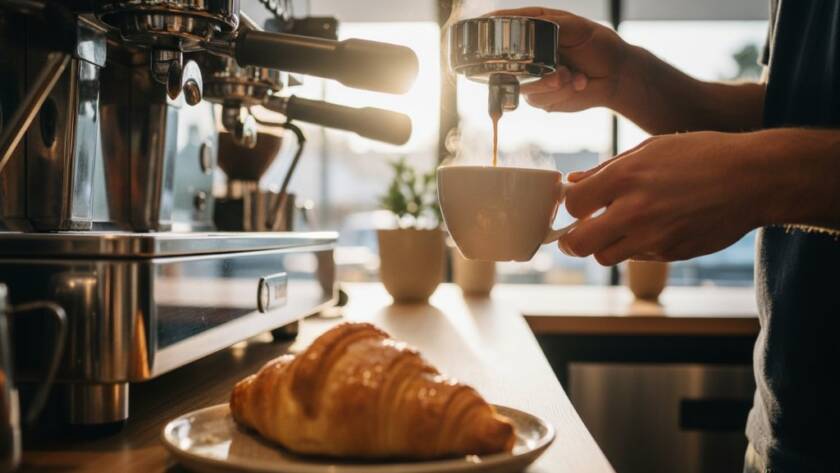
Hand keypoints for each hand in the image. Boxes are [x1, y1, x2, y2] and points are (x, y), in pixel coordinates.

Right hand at [488, 7, 632, 111]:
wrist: (616, 76)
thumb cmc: (599, 45)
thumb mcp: (576, 28)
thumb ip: (550, 25)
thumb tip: (525, 23)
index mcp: (535, 26)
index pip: (503, 23)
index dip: (488, 26)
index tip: (477, 27)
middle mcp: (529, 51)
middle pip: (506, 61)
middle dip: (535, 70)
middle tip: (562, 72)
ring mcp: (532, 75)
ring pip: (525, 86)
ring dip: (553, 85)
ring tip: (574, 77)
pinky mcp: (540, 96)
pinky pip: (538, 100)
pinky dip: (561, 94)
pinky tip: (577, 84)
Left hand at [559, 132, 772, 264]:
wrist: (753, 178)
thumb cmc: (701, 155)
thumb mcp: (651, 148)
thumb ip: (606, 169)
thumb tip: (573, 183)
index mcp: (625, 177)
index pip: (573, 205)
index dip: (572, 206)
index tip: (580, 204)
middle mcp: (635, 211)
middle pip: (580, 244)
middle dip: (572, 240)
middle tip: (577, 233)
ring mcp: (654, 237)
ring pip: (606, 257)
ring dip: (604, 246)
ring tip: (616, 229)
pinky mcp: (671, 253)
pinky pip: (638, 258)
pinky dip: (635, 247)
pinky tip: (652, 228)